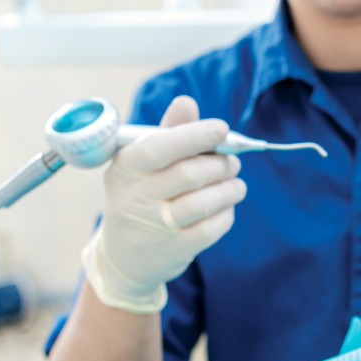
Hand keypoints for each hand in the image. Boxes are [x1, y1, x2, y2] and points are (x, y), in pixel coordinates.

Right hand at [83, 96, 246, 312]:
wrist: (124, 257)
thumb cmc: (141, 196)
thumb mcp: (143, 166)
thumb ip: (167, 134)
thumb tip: (187, 102)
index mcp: (124, 168)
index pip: (158, 147)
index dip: (193, 136)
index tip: (222, 128)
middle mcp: (133, 198)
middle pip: (188, 175)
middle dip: (220, 165)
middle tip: (232, 162)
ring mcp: (151, 227)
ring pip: (203, 203)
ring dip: (230, 190)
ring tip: (236, 185)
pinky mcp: (171, 251)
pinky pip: (210, 229)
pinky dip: (226, 215)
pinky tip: (226, 208)